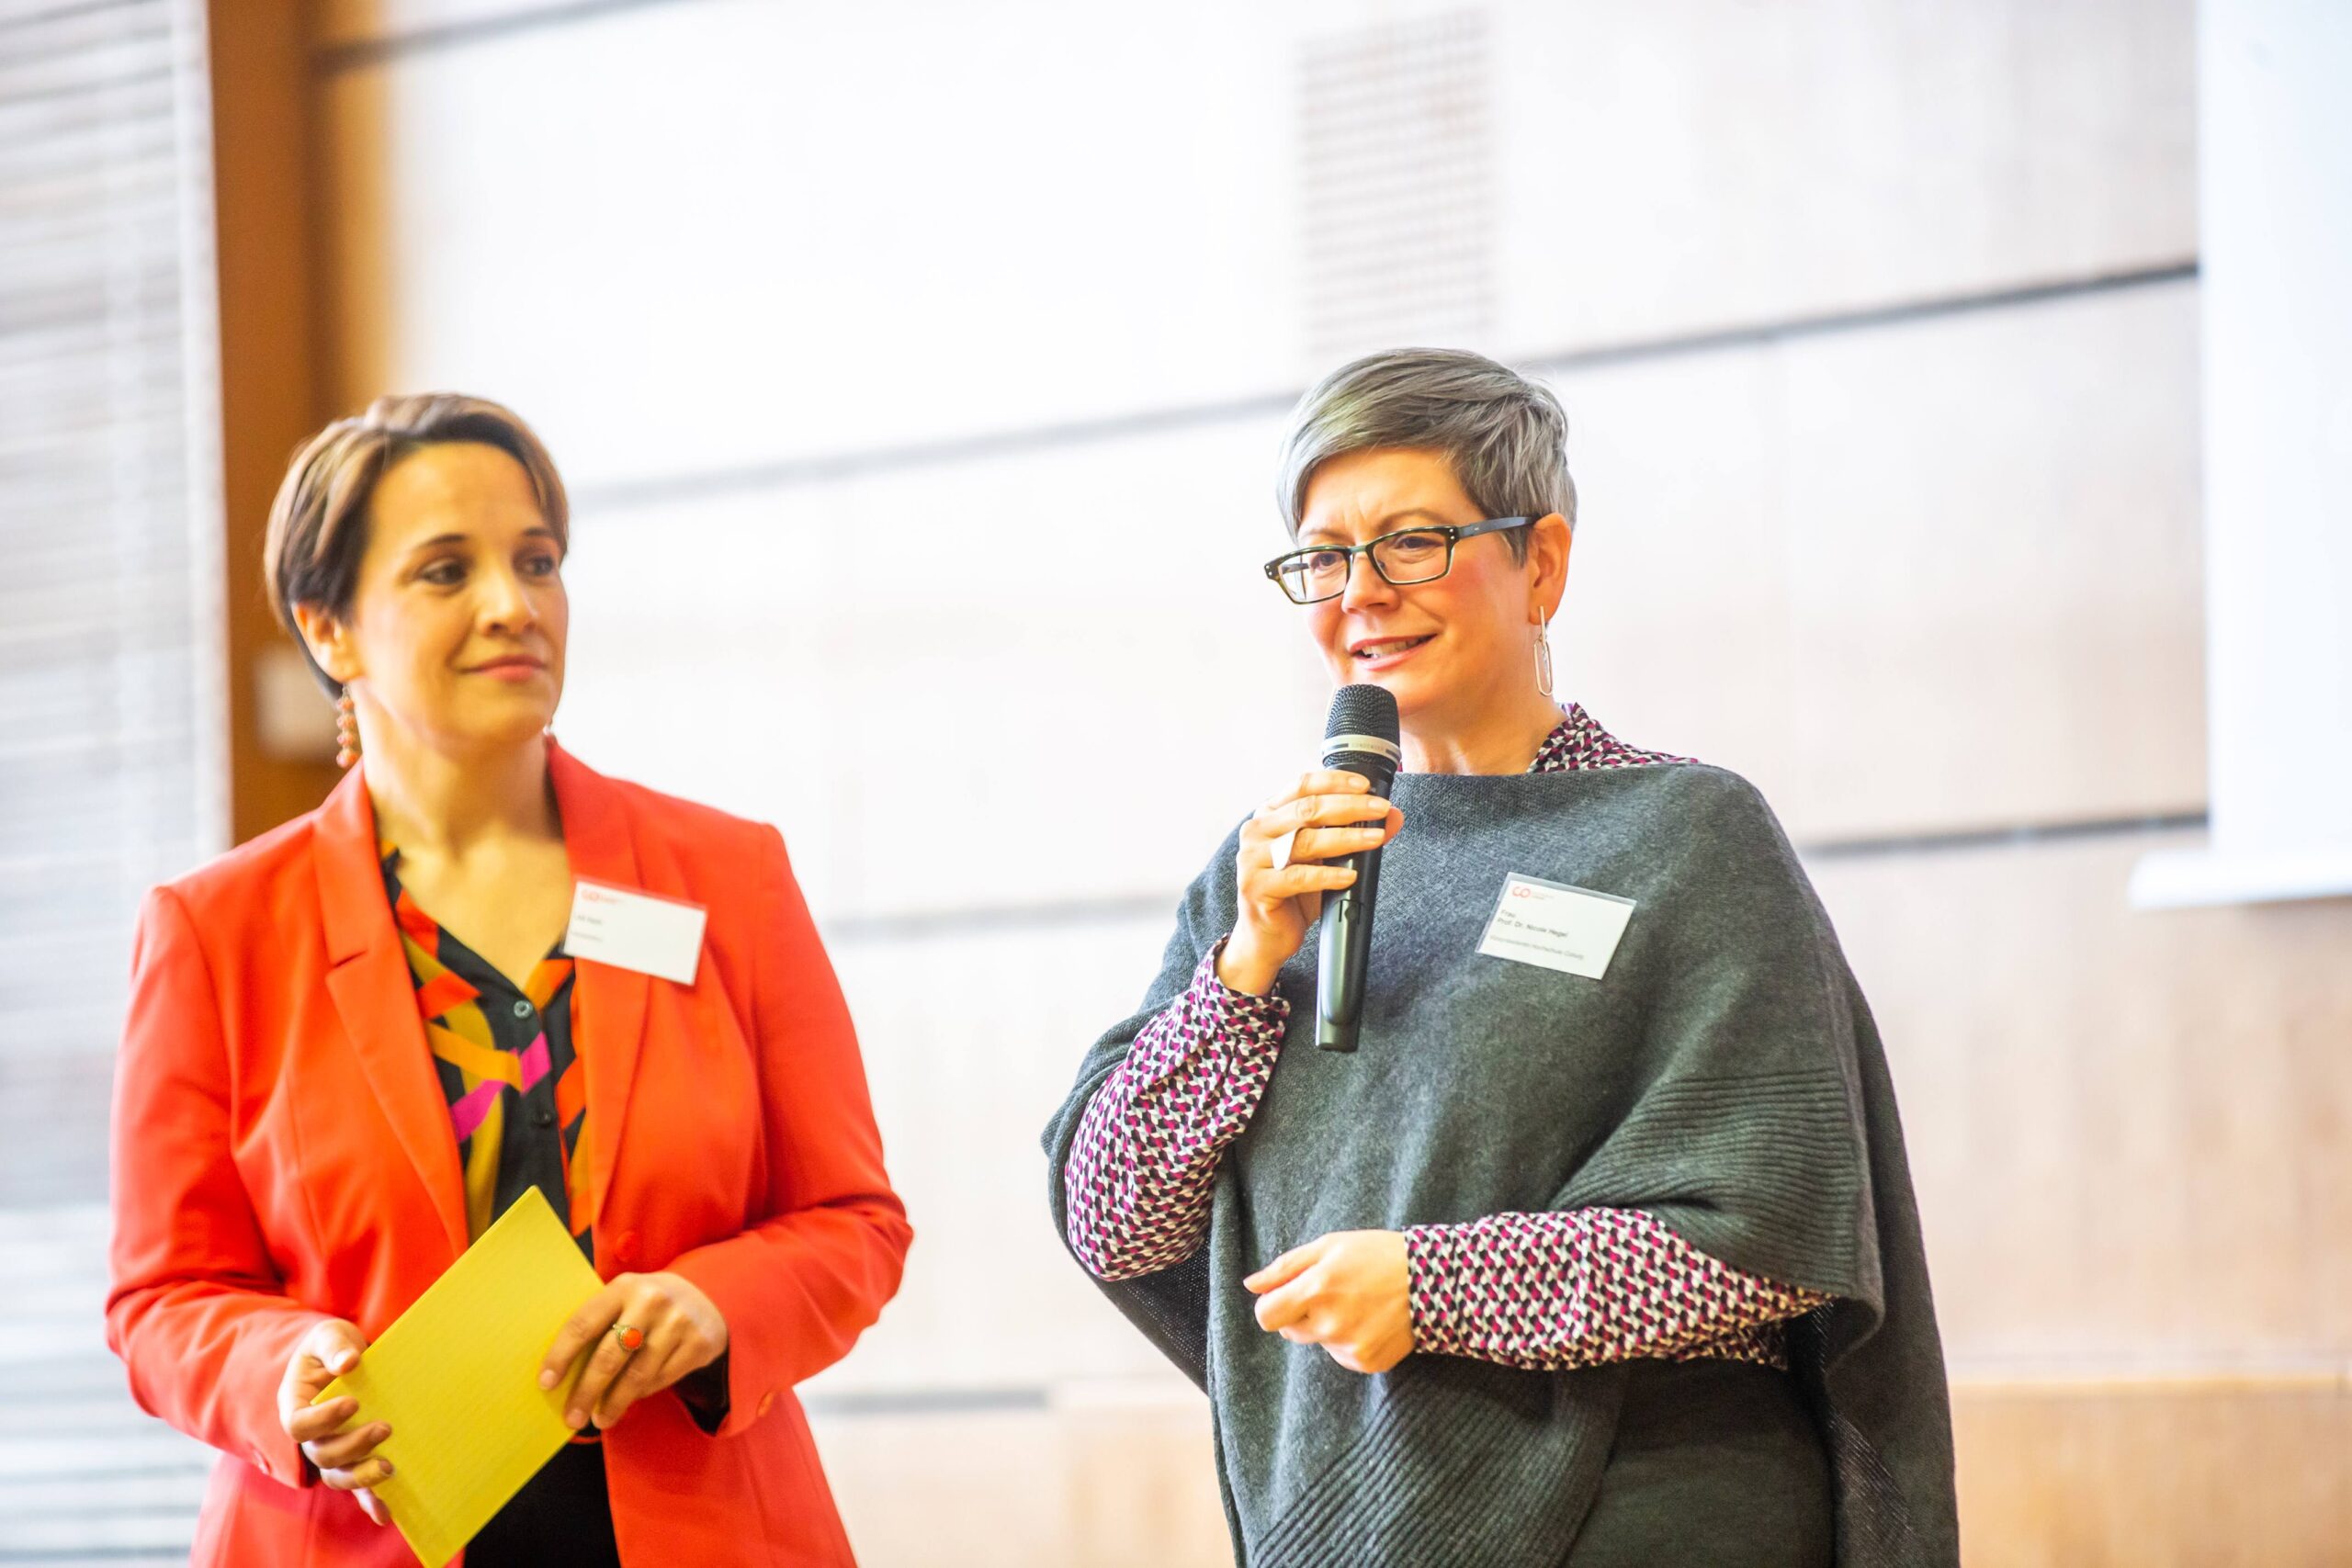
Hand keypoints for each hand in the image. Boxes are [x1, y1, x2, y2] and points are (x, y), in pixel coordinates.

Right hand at [277, 1319, 391, 1525]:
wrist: (344, 1358)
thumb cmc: (332, 1346)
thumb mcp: (328, 1335)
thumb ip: (334, 1346)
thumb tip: (349, 1361)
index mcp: (295, 1404)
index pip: (298, 1424)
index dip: (323, 1419)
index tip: (353, 1402)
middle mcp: (310, 1434)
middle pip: (321, 1454)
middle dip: (352, 1446)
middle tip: (385, 1429)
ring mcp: (330, 1448)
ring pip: (337, 1476)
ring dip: (361, 1477)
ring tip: (389, 1467)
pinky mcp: (353, 1458)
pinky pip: (357, 1487)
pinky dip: (370, 1501)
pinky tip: (387, 1513)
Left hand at [539, 1271, 727, 1431]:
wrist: (707, 1294)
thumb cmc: (648, 1303)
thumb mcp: (624, 1298)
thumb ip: (600, 1322)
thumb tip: (562, 1371)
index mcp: (623, 1287)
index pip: (584, 1324)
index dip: (561, 1356)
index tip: (546, 1384)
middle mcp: (651, 1302)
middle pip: (610, 1357)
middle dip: (587, 1392)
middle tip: (572, 1418)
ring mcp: (678, 1323)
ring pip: (637, 1375)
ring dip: (614, 1403)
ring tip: (600, 1418)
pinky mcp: (699, 1344)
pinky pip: (661, 1380)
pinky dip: (641, 1394)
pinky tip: (630, 1400)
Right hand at [1219, 771, 1401, 994]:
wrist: (1267, 936)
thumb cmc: (1295, 893)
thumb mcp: (1327, 859)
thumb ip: (1354, 833)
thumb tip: (1393, 817)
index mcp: (1270, 814)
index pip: (1302, 785)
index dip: (1335, 781)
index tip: (1366, 786)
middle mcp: (1256, 831)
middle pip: (1307, 809)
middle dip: (1350, 807)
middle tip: (1380, 809)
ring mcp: (1252, 859)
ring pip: (1304, 841)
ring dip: (1345, 838)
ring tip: (1374, 838)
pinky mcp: (1256, 887)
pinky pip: (1296, 878)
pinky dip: (1327, 875)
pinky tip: (1350, 876)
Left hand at [1245, 1230, 1413, 1374]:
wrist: (1434, 1280)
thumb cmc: (1377, 1255)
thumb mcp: (1329, 1246)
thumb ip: (1285, 1267)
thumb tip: (1251, 1285)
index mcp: (1316, 1289)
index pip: (1265, 1316)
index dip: (1272, 1305)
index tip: (1287, 1296)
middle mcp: (1330, 1324)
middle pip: (1289, 1331)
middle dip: (1301, 1313)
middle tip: (1332, 1293)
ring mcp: (1349, 1347)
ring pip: (1317, 1342)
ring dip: (1327, 1326)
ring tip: (1358, 1304)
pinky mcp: (1367, 1363)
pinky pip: (1340, 1355)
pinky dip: (1349, 1340)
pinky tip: (1370, 1320)